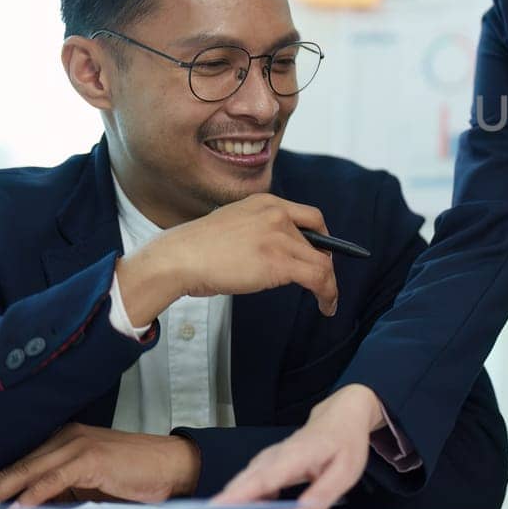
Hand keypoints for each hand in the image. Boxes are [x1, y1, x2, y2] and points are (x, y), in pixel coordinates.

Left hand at [0, 424, 199, 506]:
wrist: (174, 465)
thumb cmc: (137, 475)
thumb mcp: (91, 483)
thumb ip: (64, 489)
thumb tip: (32, 508)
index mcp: (67, 440)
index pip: (23, 461)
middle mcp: (69, 437)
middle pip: (20, 463)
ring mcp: (79, 445)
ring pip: (30, 469)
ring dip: (2, 491)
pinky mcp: (91, 459)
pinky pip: (53, 480)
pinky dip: (33, 495)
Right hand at [116, 193, 339, 324]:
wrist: (178, 258)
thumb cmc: (196, 249)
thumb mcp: (233, 225)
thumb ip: (258, 231)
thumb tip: (273, 253)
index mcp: (265, 202)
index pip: (309, 216)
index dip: (322, 237)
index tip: (322, 254)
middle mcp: (277, 214)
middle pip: (320, 238)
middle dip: (326, 261)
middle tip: (324, 281)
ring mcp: (279, 237)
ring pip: (322, 262)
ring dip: (329, 285)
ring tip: (328, 301)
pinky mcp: (279, 262)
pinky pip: (318, 278)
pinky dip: (328, 294)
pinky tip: (326, 306)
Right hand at [213, 383, 384, 508]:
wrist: (341, 416)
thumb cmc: (344, 441)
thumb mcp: (346, 471)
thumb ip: (323, 493)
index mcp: (296, 456)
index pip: (263, 480)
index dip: (239, 496)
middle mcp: (276, 456)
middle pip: (244, 483)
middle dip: (224, 504)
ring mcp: (268, 459)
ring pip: (243, 483)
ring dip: (229, 503)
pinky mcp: (267, 465)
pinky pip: (250, 484)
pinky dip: (242, 499)